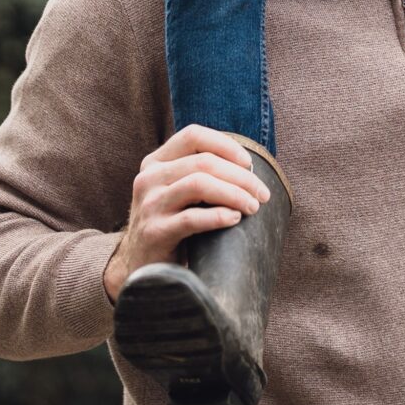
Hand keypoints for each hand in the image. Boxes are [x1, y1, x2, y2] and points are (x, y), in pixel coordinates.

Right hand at [104, 126, 273, 297]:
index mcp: (156, 162)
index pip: (193, 136)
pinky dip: (218, 216)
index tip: (249, 163)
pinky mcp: (154, 231)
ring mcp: (149, 204)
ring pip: (199, 184)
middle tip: (262, 194)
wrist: (142, 268)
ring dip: (234, 194)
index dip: (225, 145)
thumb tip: (248, 168)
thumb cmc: (171, 225)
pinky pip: (191, 218)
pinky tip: (234, 219)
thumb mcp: (177, 193)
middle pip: (203, 162)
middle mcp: (149, 178)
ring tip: (253, 207)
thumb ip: (199, 174)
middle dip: (240, 176)